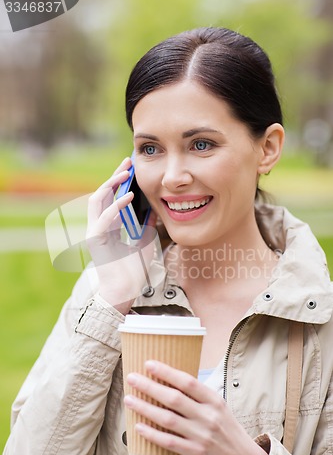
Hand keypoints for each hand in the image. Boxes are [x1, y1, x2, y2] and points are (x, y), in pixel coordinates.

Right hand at [86, 157, 158, 313]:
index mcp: (108, 227)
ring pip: (96, 200)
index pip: (110, 198)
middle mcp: (98, 226)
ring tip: (126, 173)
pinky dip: (115, 206)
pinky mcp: (95, 240)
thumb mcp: (145, 244)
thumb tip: (154, 213)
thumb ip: (146, 228)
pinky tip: (129, 197)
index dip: (119, 182)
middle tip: (127, 161)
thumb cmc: (133, 272)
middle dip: (114, 176)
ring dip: (110, 185)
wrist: (124, 292)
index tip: (131, 168)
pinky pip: (103, 218)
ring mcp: (95, 232)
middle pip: (101, 194)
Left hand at [124, 360, 267, 454]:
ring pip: (168, 419)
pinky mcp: (196, 453)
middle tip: (132, 378)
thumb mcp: (219, 408)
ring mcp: (201, 435)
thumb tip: (171, 382)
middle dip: (149, 386)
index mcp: (214, 401)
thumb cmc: (229, 430)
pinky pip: (169, 441)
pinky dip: (152, 433)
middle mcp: (208, 416)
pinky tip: (139, 426)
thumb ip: (199, 397)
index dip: (167, 372)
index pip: (188, 382)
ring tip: (129, 399)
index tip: (149, 364)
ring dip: (145, 408)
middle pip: (174, 398)